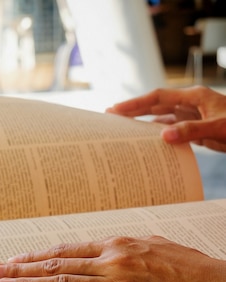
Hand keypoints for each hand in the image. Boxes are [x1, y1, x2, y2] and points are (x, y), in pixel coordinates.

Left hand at [0, 236, 225, 281]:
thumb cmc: (189, 267)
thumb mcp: (151, 244)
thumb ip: (119, 248)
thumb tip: (95, 251)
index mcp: (116, 245)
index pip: (65, 250)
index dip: (35, 256)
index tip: (15, 259)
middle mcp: (111, 263)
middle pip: (56, 265)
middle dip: (21, 268)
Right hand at [106, 86, 225, 152]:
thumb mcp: (219, 128)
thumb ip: (192, 131)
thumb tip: (163, 136)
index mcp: (195, 97)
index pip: (158, 98)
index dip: (136, 103)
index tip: (116, 109)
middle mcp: (192, 104)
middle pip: (157, 105)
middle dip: (134, 110)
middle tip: (110, 115)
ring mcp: (195, 116)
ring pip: (164, 117)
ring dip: (144, 121)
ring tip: (123, 127)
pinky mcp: (199, 128)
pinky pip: (174, 129)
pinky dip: (160, 133)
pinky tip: (148, 139)